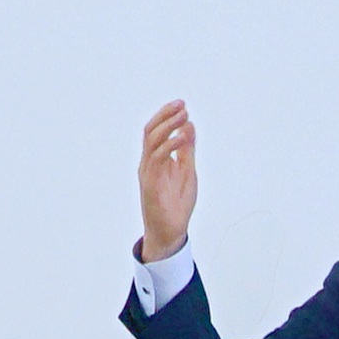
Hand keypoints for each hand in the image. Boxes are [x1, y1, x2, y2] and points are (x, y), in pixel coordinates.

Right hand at [137, 99, 195, 264]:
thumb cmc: (177, 205)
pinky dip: (170, 145)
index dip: (166, 116)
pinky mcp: (151, 183)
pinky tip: (183, 137)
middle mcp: (149, 163)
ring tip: (183, 116)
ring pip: (152, 141)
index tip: (182, 105)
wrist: (171, 232)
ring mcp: (148, 173)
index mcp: (157, 160)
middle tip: (182, 105)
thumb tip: (189, 125)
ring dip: (168, 126)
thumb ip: (187, 150)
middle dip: (165, 115)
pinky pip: (158, 159)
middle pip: (151, 131)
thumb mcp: (187, 171)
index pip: (156, 131)